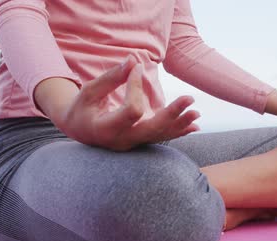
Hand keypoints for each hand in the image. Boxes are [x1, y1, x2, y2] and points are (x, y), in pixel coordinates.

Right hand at [56, 56, 200, 151]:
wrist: (79, 131)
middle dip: (172, 114)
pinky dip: (178, 131)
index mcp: (106, 129)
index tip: (136, 68)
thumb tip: (133, 60)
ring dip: (181, 124)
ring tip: (197, 113)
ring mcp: (133, 143)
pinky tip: (195, 126)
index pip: (131, 110)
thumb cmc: (82, 109)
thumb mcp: (90, 92)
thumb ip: (111, 78)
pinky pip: (161, 137)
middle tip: (189, 98)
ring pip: (160, 136)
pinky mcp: (140, 141)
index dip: (136, 88)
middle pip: (152, 130)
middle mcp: (123, 140)